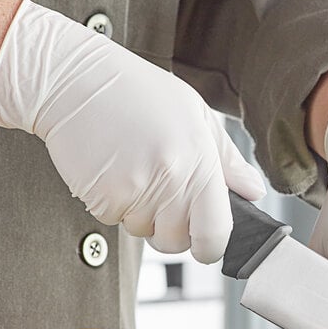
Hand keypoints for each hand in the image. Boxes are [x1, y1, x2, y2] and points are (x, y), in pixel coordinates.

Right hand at [0, 0, 264, 262]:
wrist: (73, 82)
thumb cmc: (136, 93)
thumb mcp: (195, 114)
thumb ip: (228, 159)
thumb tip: (254, 190)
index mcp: (199, 162)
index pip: (215, 232)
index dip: (212, 246)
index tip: (206, 244)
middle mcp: (169, 181)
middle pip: (176, 242)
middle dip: (172, 228)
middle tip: (162, 194)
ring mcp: (134, 193)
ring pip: (144, 232)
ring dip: (141, 213)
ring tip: (134, 170)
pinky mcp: (102, 199)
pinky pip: (115, 220)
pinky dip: (115, 204)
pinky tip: (114, 170)